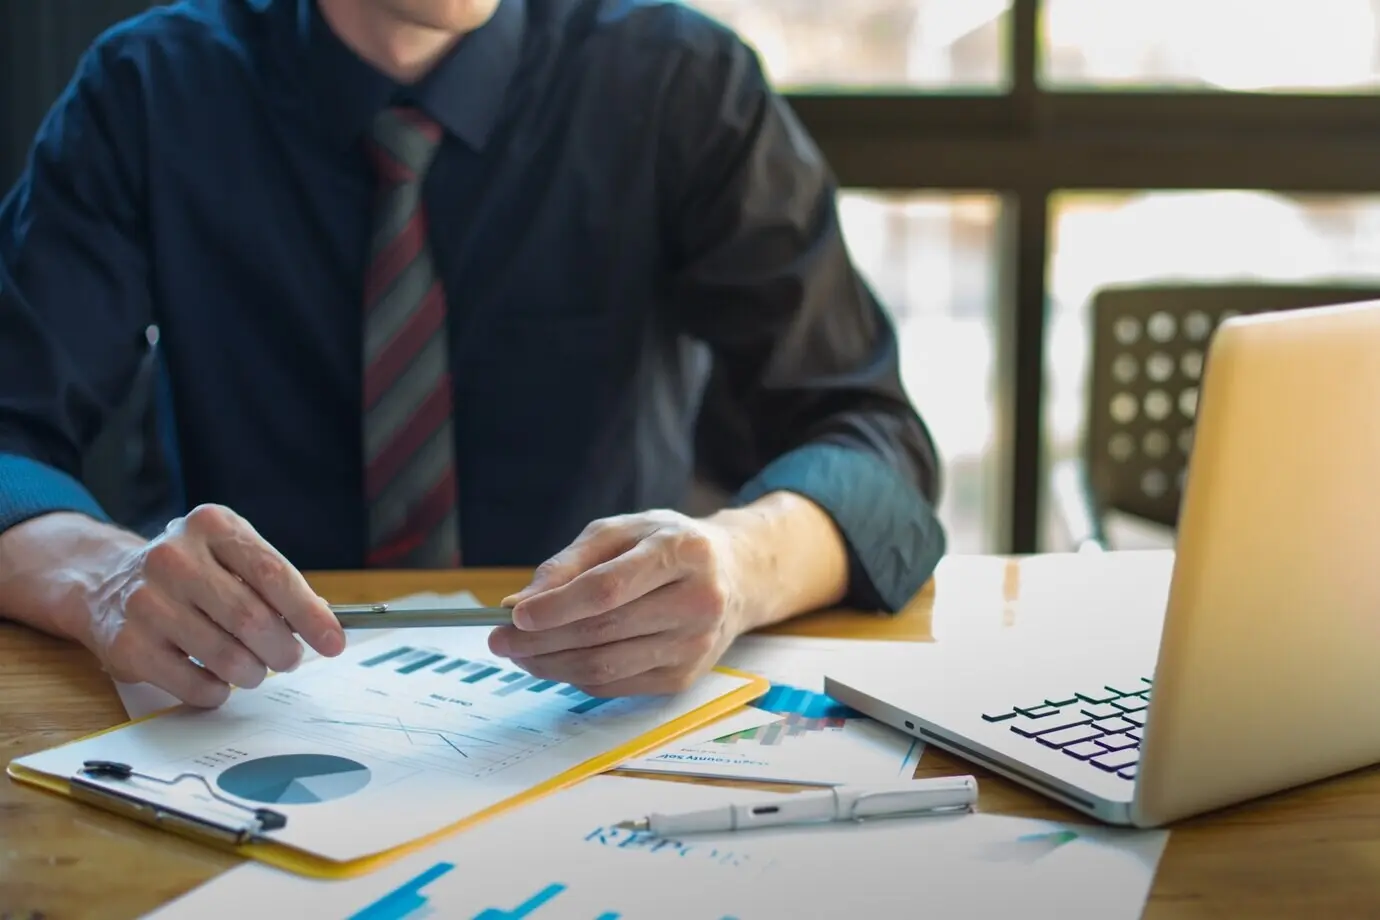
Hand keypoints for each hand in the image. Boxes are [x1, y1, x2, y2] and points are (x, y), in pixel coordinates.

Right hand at [80, 504, 344, 706]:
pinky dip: (219, 692)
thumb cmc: (192, 573)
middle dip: (283, 649)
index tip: (334, 642)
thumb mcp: (231, 556)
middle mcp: (173, 558)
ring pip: (226, 656)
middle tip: (289, 658)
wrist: (107, 582)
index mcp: (211, 526)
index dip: (309, 614)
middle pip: (251, 617)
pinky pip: (194, 685)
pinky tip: (219, 682)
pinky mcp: (127, 645)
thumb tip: (322, 623)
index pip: (272, 573)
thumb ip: (276, 583)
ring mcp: (146, 601)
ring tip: (254, 669)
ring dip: (253, 673)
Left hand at [486, 510, 753, 696]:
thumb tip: (521, 604)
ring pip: (606, 666)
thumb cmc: (667, 546)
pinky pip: (616, 685)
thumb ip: (571, 562)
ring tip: (519, 654)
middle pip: (603, 631)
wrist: (734, 576)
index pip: (610, 588)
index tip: (515, 615)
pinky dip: (576, 677)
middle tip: (499, 640)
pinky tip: (555, 662)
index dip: (558, 606)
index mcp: (683, 552)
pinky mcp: (685, 677)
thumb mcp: (622, 531)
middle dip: (541, 640)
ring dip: (551, 665)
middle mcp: (698, 601)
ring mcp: (695, 644)